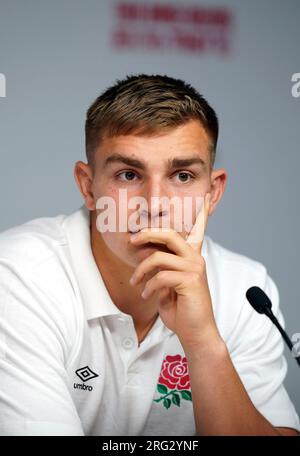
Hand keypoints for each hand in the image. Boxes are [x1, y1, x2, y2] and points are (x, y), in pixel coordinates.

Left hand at [129, 192, 218, 347]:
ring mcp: (194, 268)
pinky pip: (161, 276)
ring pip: (158, 256)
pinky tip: (147, 294)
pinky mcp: (190, 281)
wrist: (195, 332)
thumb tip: (147, 256)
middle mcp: (195, 258)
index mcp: (191, 255)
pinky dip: (149, 285)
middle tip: (131, 239)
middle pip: (169, 233)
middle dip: (147, 233)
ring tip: (135, 282)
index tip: (204, 195)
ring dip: (141, 270)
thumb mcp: (167, 284)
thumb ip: (162, 267)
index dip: (200, 211)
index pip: (197, 229)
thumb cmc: (181, 308)